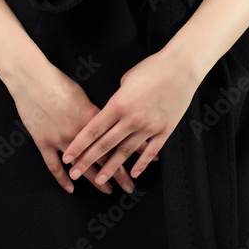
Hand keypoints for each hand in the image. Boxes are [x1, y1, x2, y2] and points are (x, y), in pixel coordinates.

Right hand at [4, 59, 137, 195]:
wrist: (32, 79)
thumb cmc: (58, 82)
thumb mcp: (82, 94)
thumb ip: (94, 111)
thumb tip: (107, 121)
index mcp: (92, 117)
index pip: (118, 139)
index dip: (133, 151)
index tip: (147, 160)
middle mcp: (80, 132)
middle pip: (104, 157)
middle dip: (119, 173)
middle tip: (130, 186)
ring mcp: (61, 139)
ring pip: (82, 166)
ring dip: (96, 180)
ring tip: (108, 190)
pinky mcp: (44, 142)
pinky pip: (54, 166)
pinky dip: (62, 179)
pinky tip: (71, 189)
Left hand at [60, 49, 198, 186]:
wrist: (181, 67)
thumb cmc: (152, 67)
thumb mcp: (127, 80)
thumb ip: (117, 98)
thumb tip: (113, 109)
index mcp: (118, 104)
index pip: (93, 129)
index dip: (79, 145)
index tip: (68, 157)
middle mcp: (131, 119)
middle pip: (105, 144)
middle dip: (88, 160)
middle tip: (75, 173)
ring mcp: (148, 127)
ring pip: (125, 152)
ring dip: (111, 168)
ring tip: (100, 181)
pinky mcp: (164, 130)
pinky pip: (150, 151)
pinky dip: (142, 164)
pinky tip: (134, 173)